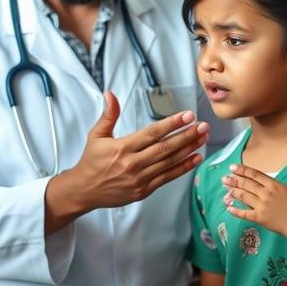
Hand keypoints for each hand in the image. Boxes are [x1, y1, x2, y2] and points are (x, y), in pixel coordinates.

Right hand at [52, 91, 208, 216]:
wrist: (83, 191)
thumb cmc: (91, 162)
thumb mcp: (96, 135)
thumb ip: (108, 115)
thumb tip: (111, 94)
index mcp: (122, 147)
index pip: (152, 133)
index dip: (172, 124)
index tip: (187, 116)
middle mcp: (133, 163)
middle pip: (165, 147)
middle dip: (187, 135)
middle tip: (203, 125)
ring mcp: (140, 179)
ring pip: (169, 162)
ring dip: (189, 149)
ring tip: (203, 138)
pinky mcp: (144, 190)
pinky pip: (168, 177)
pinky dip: (183, 167)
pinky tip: (195, 158)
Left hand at [221, 160, 286, 236]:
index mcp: (274, 185)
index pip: (255, 175)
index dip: (243, 170)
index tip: (233, 167)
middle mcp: (266, 194)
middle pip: (247, 184)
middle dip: (234, 180)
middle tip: (224, 178)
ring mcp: (262, 206)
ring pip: (244, 197)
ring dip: (234, 192)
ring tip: (225, 188)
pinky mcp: (260, 218)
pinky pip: (245, 214)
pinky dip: (236, 211)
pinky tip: (228, 208)